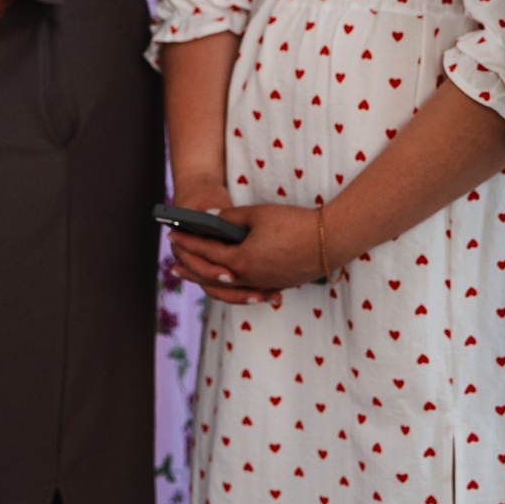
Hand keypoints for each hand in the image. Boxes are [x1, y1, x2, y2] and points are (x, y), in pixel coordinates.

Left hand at [170, 202, 322, 305]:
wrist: (331, 240)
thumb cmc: (294, 223)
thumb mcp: (258, 214)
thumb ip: (230, 218)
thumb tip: (210, 220)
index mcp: (240, 261)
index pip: (206, 251)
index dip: (188, 242)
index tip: (173, 235)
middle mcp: (248, 278)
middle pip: (212, 277)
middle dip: (191, 269)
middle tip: (173, 266)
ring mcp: (263, 284)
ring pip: (229, 287)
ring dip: (210, 282)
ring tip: (198, 277)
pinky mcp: (277, 285)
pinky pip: (248, 289)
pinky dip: (233, 287)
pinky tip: (230, 283)